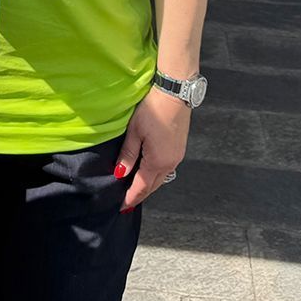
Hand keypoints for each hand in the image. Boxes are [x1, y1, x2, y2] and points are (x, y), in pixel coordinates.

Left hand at [116, 86, 190, 208]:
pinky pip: (166, 168)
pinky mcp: (180, 148)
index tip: (122, 207)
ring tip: (136, 189)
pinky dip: (156, 174)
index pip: (142, 187)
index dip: (131, 198)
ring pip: (161, 178)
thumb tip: (120, 173)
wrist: (176, 93)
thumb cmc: (153, 110)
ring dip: (149, 185)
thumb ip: (128, 155)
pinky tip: (149, 172)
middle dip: (140, 195)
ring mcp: (177, 156)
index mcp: (157, 162)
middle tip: (128, 202)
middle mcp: (170, 163)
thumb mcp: (135, 132)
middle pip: (153, 186)